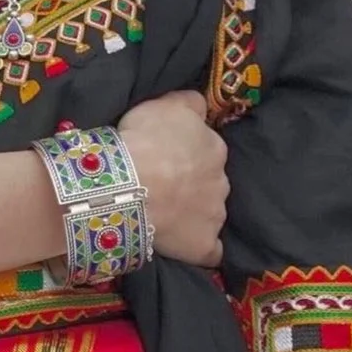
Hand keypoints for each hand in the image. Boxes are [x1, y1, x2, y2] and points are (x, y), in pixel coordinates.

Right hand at [118, 90, 228, 266]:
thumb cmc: (144, 140)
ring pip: (210, 212)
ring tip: (165, 212)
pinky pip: (208, 249)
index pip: (207, 148)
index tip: (166, 156)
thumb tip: (201, 105)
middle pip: (211, 181)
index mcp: (214, 148)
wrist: (129, 185)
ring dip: (194, 212)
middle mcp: (222, 181)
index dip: (186, 152)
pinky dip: (197, 246)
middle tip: (163, 183)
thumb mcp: (166, 104)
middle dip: (193, 183)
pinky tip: (181, 242)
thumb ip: (189, 102)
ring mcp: (215, 216)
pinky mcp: (204, 246)